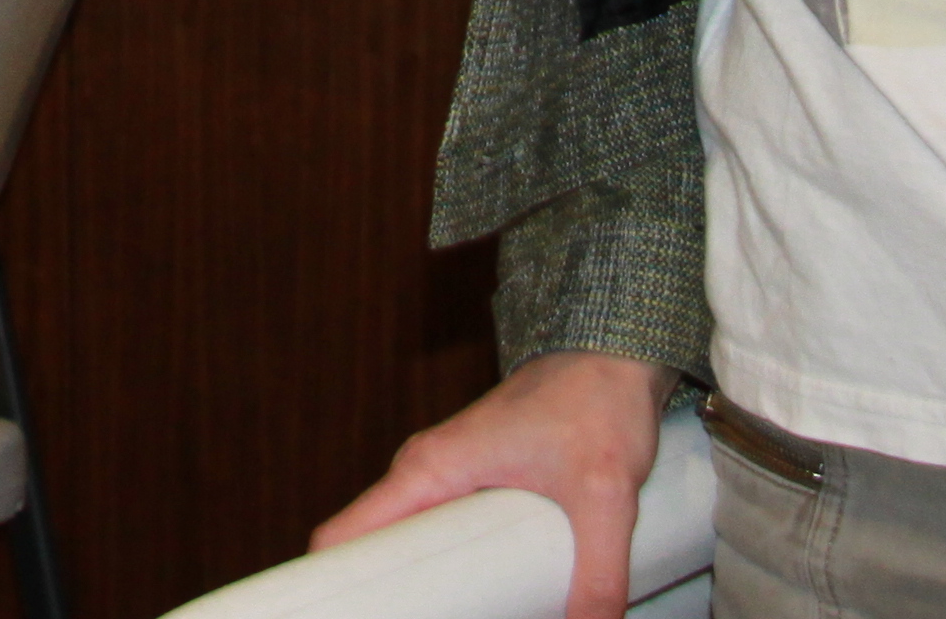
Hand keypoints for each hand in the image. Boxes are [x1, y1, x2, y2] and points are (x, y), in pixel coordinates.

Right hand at [313, 352, 674, 618]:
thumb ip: (599, 574)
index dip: (334, 588)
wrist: (611, 352)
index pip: (342, 538)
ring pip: (406, 545)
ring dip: (422, 587)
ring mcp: (446, 479)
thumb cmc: (595, 402)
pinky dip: (449, 571)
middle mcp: (424, 474)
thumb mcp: (603, 497)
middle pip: (372, 550)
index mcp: (429, 470)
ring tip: (456, 614)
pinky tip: (481, 601)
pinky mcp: (472, 485)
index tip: (346, 616)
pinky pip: (436, 535)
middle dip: (384, 600)